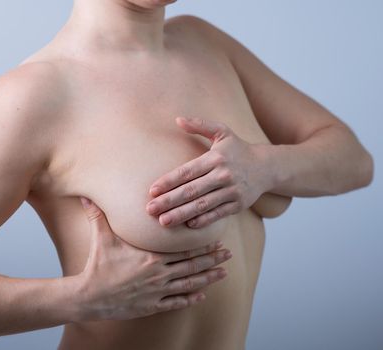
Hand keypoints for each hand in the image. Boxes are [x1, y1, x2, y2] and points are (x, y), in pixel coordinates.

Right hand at [71, 197, 231, 321]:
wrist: (89, 297)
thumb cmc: (97, 266)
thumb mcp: (101, 238)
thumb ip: (98, 215)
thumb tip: (86, 196)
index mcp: (151, 257)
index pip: (183, 250)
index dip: (202, 246)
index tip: (216, 240)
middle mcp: (158, 275)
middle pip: (192, 266)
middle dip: (212, 260)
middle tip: (228, 254)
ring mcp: (157, 292)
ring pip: (189, 285)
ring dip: (208, 279)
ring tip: (223, 274)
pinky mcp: (152, 306)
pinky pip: (176, 303)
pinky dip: (190, 299)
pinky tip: (202, 295)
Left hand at [146, 116, 271, 228]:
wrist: (267, 167)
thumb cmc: (238, 149)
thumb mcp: (222, 132)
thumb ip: (200, 125)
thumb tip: (177, 119)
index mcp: (215, 158)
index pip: (187, 172)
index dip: (168, 181)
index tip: (152, 190)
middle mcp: (223, 175)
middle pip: (191, 191)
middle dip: (169, 201)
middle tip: (150, 209)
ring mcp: (232, 192)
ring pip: (202, 205)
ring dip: (181, 214)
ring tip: (163, 221)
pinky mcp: (238, 205)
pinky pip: (218, 214)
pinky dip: (203, 220)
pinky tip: (188, 225)